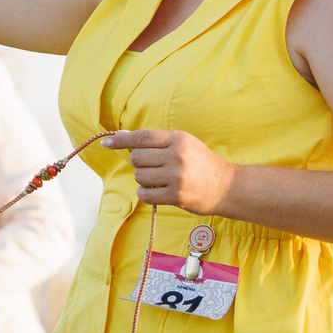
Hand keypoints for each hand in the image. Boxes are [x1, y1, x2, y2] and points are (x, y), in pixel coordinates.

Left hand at [104, 129, 235, 213]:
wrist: (226, 186)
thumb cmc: (202, 163)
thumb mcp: (184, 144)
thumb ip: (156, 141)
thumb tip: (124, 136)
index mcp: (178, 139)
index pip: (142, 137)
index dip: (121, 140)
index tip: (106, 142)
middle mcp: (176, 156)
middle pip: (136, 158)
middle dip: (139, 163)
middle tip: (153, 167)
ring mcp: (176, 177)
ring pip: (139, 176)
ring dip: (144, 179)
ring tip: (160, 179)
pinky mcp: (176, 196)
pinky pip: (145, 194)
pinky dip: (146, 193)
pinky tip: (158, 191)